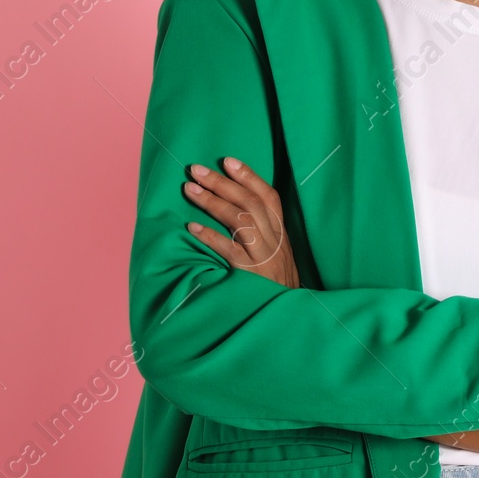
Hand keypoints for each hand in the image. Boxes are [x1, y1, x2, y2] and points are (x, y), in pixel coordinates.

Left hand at [182, 156, 299, 288]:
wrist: (289, 316)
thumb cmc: (277, 286)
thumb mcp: (278, 256)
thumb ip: (263, 235)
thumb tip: (236, 210)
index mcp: (281, 234)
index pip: (269, 197)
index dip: (250, 176)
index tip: (228, 161)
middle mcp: (275, 241)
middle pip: (250, 203)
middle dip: (222, 183)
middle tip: (196, 170)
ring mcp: (264, 257)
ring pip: (241, 221)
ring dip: (212, 202)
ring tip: (189, 190)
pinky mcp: (251, 275)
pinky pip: (230, 250)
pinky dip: (211, 236)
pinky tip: (192, 228)